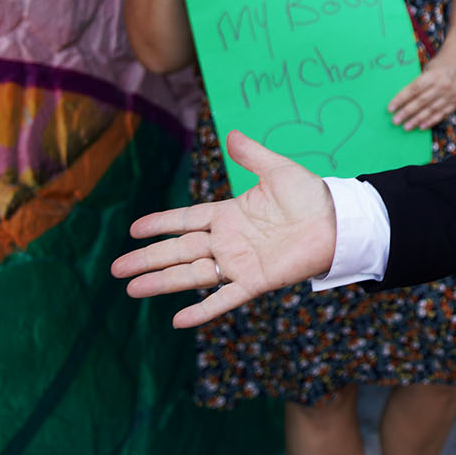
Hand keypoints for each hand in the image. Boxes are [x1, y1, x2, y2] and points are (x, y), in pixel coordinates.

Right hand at [111, 131, 337, 327]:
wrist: (340, 222)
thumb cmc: (312, 196)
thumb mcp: (279, 171)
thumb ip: (252, 155)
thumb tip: (231, 134)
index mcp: (230, 215)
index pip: (186, 219)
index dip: (160, 224)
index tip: (133, 230)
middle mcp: (229, 241)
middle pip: (179, 250)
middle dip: (148, 258)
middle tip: (116, 268)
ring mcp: (240, 262)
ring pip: (192, 274)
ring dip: (162, 282)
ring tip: (131, 289)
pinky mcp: (256, 280)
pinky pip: (225, 298)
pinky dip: (203, 309)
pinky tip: (179, 320)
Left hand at [388, 52, 455, 128]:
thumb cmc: (441, 63)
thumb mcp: (428, 68)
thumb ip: (419, 83)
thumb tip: (405, 99)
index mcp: (433, 75)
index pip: (413, 90)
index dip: (400, 100)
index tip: (390, 108)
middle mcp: (442, 85)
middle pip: (421, 102)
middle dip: (406, 112)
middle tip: (395, 121)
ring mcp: (451, 94)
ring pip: (431, 110)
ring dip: (417, 119)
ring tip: (406, 127)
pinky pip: (443, 113)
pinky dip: (432, 121)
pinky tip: (422, 126)